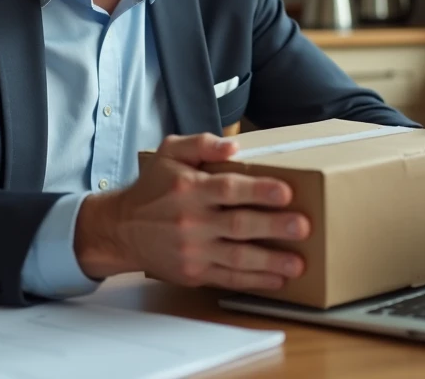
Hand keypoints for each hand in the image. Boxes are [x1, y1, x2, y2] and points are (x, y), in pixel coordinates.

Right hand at [74, 133, 310, 291]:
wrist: (122, 228)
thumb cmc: (153, 187)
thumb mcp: (170, 152)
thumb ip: (202, 144)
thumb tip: (233, 147)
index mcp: (189, 188)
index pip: (228, 189)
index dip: (258, 190)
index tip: (286, 192)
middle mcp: (191, 220)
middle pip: (239, 224)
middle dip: (273, 227)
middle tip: (302, 227)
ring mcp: (193, 250)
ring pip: (237, 257)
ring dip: (271, 261)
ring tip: (297, 263)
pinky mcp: (194, 272)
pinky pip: (228, 278)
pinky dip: (254, 281)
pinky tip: (276, 279)